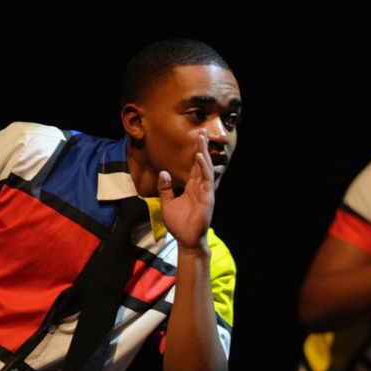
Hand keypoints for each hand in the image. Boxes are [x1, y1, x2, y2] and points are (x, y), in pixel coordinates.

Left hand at [159, 132, 216, 249]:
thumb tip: (163, 172)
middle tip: (201, 131)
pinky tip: (199, 158)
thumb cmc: (179, 223)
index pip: (194, 166)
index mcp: (191, 187)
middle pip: (201, 163)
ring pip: (205, 169)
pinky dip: (203, 168)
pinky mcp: (207, 198)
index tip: (195, 138)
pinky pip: (206, 180)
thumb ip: (165, 188)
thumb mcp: (167, 202)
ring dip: (203, 154)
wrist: (186, 239)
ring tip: (201, 139)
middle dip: (201, 147)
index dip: (195, 152)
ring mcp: (205, 192)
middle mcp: (200, 187)